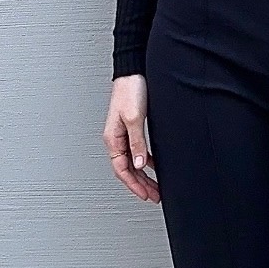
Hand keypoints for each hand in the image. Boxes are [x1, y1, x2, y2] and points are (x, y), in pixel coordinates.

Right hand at [103, 74, 159, 202]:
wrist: (133, 71)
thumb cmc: (130, 90)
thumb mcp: (134, 119)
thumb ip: (137, 143)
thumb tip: (140, 165)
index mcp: (113, 138)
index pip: (121, 169)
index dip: (134, 185)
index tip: (146, 195)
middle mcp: (116, 138)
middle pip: (127, 169)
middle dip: (141, 184)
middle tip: (154, 196)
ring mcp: (123, 133)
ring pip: (133, 162)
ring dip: (144, 175)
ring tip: (156, 186)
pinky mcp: (132, 127)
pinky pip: (137, 151)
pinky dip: (146, 161)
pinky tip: (154, 165)